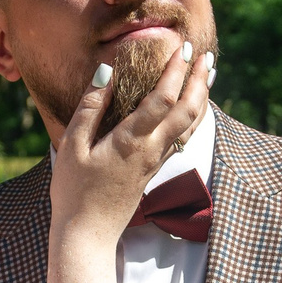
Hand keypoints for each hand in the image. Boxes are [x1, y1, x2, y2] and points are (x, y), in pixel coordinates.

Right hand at [51, 40, 212, 246]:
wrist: (88, 234)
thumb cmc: (74, 190)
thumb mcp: (72, 146)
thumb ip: (90, 107)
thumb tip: (106, 71)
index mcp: (131, 140)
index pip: (162, 98)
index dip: (175, 71)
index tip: (181, 48)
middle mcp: (151, 150)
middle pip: (188, 111)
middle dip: (199, 81)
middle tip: (205, 55)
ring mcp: (155, 161)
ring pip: (190, 126)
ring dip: (202, 97)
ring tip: (208, 75)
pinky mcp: (154, 170)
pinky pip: (182, 138)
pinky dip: (193, 117)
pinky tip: (192, 108)